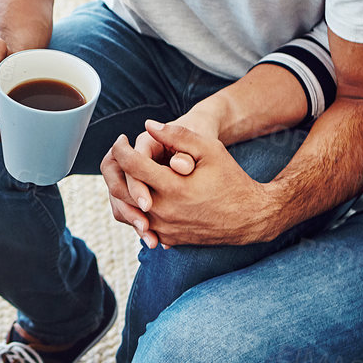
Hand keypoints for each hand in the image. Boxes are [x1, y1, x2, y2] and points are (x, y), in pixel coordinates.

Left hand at [105, 119, 276, 247]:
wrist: (250, 217)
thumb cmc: (231, 178)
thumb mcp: (210, 149)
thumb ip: (178, 135)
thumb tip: (148, 124)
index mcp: (174, 187)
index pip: (131, 164)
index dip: (120, 148)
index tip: (121, 139)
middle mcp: (165, 211)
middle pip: (121, 189)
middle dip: (113, 168)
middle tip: (117, 154)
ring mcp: (165, 228)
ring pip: (126, 210)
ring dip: (121, 188)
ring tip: (125, 171)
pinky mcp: (168, 238)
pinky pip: (140, 223)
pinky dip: (133, 208)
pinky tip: (139, 191)